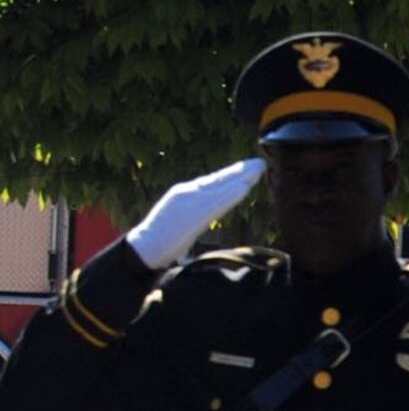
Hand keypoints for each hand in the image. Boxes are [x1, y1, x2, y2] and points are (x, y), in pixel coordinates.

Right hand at [122, 159, 265, 268]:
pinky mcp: (192, 214)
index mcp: (184, 193)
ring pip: (220, 187)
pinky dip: (230, 195)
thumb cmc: (164, 239)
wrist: (145, 247)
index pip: (212, 181)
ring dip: (240, 178)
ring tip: (258, 170)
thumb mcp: (183, 220)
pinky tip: (244, 188)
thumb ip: (197, 213)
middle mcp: (186, 192)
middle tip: (260, 162)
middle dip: (240, 171)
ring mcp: (188, 202)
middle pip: (218, 179)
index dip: (231, 173)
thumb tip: (211, 211)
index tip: (250, 167)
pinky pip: (216, 203)